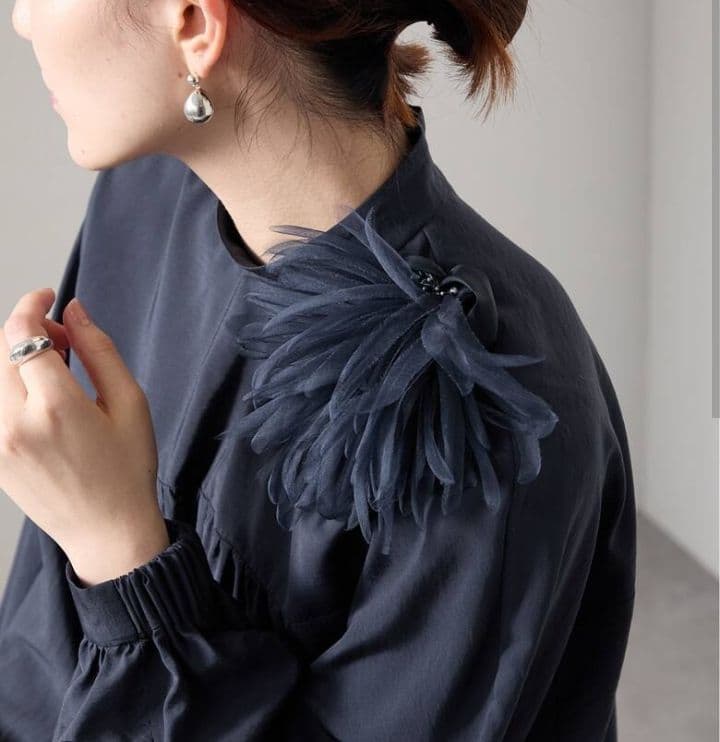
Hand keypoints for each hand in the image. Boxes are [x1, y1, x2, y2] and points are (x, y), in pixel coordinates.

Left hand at [0, 288, 168, 585]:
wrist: (108, 532)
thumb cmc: (128, 469)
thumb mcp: (130, 404)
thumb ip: (100, 351)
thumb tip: (76, 311)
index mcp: (57, 407)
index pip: (23, 336)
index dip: (32, 306)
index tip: (48, 297)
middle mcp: (15, 423)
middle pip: (1, 352)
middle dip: (27, 330)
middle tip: (64, 338)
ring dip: (17, 359)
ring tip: (55, 371)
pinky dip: (11, 388)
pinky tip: (41, 399)